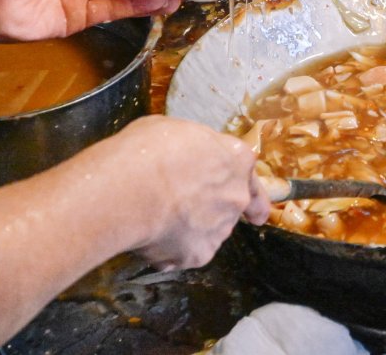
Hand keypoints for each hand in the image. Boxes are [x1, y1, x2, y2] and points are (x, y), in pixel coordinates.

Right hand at [112, 115, 269, 269]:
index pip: (249, 174)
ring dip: (191, 228)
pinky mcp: (200, 255)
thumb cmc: (148, 150)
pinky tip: (149, 238)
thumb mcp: (174, 130)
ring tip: (157, 218)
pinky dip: (171, 250)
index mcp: (236, 159)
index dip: (248, 188)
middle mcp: (237, 196)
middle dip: (215, 209)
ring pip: (209, 231)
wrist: (130, 190)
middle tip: (188, 209)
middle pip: (232, 205)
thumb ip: (192, 148)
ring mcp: (220, 228)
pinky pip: (186, 253)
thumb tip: (186, 156)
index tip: (255, 209)